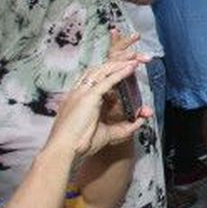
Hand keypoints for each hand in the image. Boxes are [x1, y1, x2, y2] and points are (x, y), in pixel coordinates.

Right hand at [48, 31, 149, 160]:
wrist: (64, 151)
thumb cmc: (80, 145)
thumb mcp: (108, 133)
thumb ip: (126, 126)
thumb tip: (142, 120)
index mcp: (78, 98)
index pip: (95, 77)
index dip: (110, 69)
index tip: (126, 65)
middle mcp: (78, 92)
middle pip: (99, 69)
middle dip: (118, 60)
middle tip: (135, 56)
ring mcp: (81, 93)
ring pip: (103, 70)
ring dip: (121, 62)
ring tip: (136, 57)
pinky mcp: (88, 97)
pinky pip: (107, 81)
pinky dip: (120, 72)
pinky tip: (132, 68)